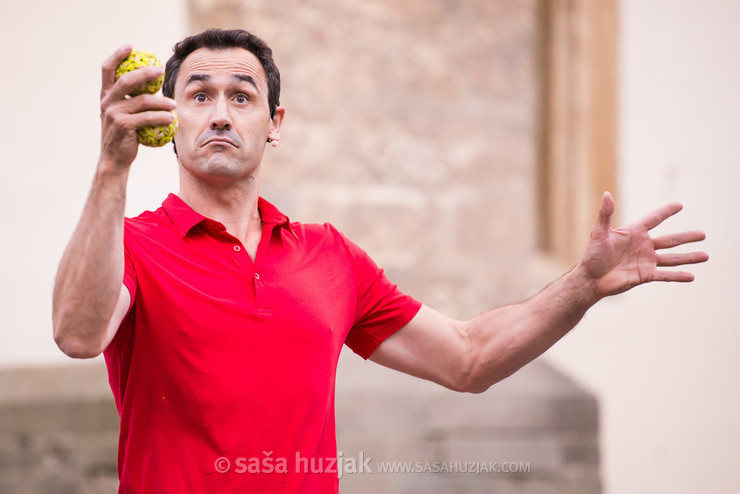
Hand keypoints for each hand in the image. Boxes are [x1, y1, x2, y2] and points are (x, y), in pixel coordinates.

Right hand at [98, 46, 175, 169]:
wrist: (115, 159)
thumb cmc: (124, 136)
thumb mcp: (123, 114)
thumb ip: (131, 100)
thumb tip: (152, 85)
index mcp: (106, 96)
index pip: (107, 70)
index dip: (117, 56)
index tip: (130, 46)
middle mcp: (107, 102)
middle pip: (126, 80)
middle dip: (144, 72)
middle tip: (159, 70)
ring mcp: (114, 113)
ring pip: (142, 101)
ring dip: (161, 101)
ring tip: (174, 104)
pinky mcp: (123, 126)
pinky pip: (147, 118)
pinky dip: (162, 117)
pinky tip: (172, 118)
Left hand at [578, 192, 707, 298]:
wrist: (590, 279)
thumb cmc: (592, 255)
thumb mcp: (599, 233)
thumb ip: (605, 215)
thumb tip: (607, 194)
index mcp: (634, 233)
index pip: (654, 219)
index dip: (666, 212)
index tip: (679, 205)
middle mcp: (643, 246)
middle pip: (670, 240)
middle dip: (686, 237)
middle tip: (704, 234)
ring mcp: (646, 261)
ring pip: (672, 258)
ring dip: (689, 257)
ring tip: (706, 255)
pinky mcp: (645, 275)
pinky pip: (665, 275)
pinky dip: (678, 276)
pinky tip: (692, 276)